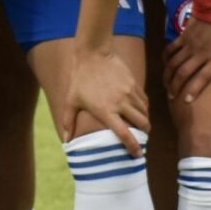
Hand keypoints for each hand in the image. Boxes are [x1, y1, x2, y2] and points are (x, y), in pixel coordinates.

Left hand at [61, 39, 148, 153]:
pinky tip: (140, 110)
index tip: (138, 155)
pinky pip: (144, 100)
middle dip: (145, 134)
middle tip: (142, 138)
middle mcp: (121, 104)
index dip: (133, 147)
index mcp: (106, 111)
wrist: (93, 54)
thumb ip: (68, 121)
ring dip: (145, 121)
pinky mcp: (134, 84)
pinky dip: (144, 108)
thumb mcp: (71, 101)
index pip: (124, 134)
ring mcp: (129, 93)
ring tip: (141, 125)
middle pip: (142, 124)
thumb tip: (65, 140)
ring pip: (145, 112)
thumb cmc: (80, 79)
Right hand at [163, 17, 210, 101]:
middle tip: (171, 96)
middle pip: (183, 73)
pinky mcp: (184, 36)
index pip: (202, 78)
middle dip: (175, 86)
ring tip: (166, 84)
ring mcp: (191, 45)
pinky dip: (166, 57)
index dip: (193, 90)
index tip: (186, 101)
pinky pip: (171, 49)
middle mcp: (201, 54)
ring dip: (168, 75)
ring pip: (174, 63)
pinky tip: (165, 64)